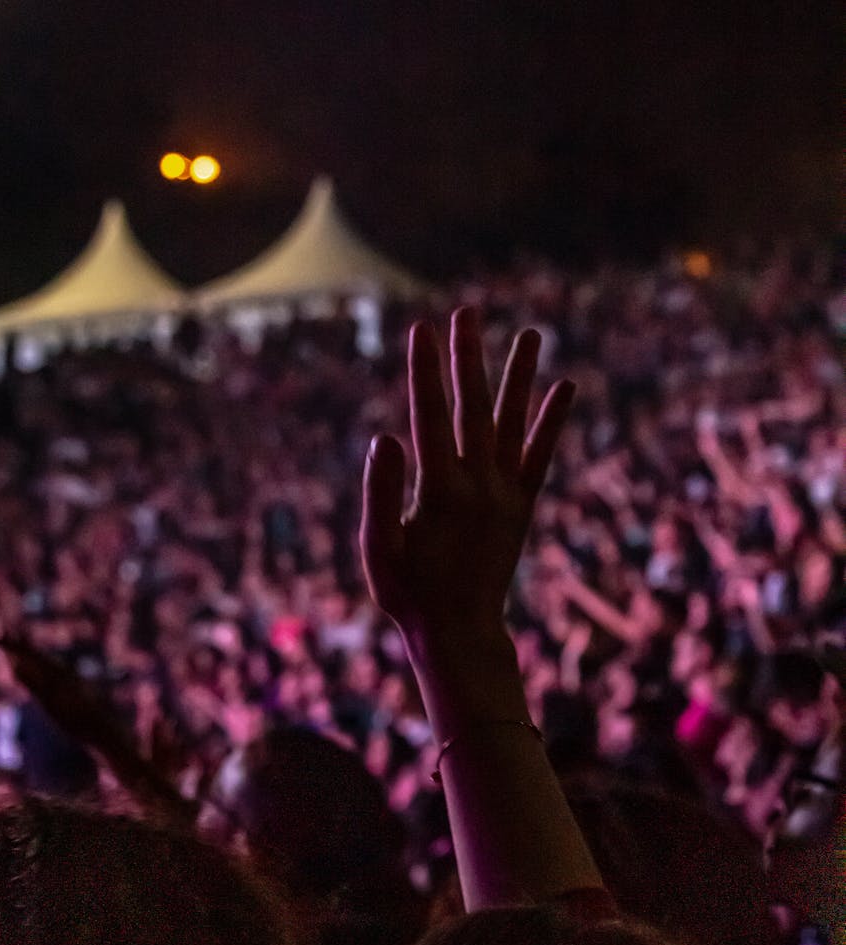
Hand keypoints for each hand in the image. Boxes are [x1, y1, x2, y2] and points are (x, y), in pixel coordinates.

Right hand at [360, 306, 574, 652]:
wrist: (460, 633)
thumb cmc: (408, 593)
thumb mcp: (378, 548)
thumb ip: (381, 492)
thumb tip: (386, 436)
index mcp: (439, 490)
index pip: (430, 415)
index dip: (425, 371)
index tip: (422, 329)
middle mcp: (479, 484)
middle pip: (473, 408)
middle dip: (468, 357)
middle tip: (468, 311)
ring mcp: (505, 493)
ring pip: (514, 423)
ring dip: (520, 377)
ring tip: (531, 334)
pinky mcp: (521, 506)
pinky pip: (541, 455)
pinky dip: (553, 422)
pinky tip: (566, 388)